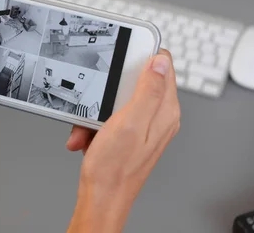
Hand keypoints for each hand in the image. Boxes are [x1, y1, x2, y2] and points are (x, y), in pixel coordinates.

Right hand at [67, 50, 179, 232]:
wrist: (101, 198)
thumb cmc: (114, 169)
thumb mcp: (129, 122)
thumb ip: (148, 90)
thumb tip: (160, 62)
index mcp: (165, 110)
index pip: (163, 66)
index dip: (142, 55)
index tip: (122, 55)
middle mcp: (158, 116)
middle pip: (136, 81)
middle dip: (111, 87)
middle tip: (98, 100)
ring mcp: (143, 125)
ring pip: (118, 99)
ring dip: (98, 108)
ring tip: (89, 125)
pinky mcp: (128, 133)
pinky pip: (110, 115)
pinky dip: (94, 123)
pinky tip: (88, 136)